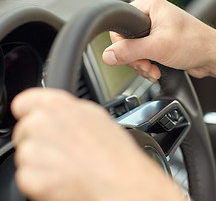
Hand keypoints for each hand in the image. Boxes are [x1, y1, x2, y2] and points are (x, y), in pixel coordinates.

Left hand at [11, 88, 185, 200]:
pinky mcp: (30, 177)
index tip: (41, 121)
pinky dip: (42, 180)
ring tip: (68, 165)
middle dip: (39, 139)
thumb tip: (58, 111)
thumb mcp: (95, 115)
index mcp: (56, 104)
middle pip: (24, 130)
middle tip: (64, 148)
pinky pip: (27, 176)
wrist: (120, 184)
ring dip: (41, 161)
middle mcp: (40, 124)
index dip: (32, 113)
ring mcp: (32, 151)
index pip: (23, 102)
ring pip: (25, 154)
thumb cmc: (114, 153)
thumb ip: (68, 109)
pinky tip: (64, 178)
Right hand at [102, 0, 215, 80]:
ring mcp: (155, 30)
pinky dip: (148, 66)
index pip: (120, 26)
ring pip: (135, 52)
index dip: (123, 46)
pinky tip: (157, 71)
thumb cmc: (195, 43)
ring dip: (143, 65)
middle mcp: (151, 16)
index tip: (135, 57)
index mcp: (149, 6)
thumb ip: (130, 51)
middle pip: (126, 42)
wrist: (213, 56)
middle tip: (147, 65)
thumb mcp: (157, 47)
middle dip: (136, 59)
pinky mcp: (160, 43)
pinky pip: (144, 56)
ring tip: (154, 70)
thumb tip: (108, 55)